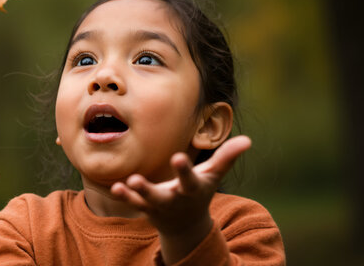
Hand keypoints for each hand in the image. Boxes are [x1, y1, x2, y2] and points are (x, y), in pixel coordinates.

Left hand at [110, 136, 250, 262]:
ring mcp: (158, 205)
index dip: (183, 170)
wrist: (187, 224)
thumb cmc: (200, 190)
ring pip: (145, 200)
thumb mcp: (213, 175)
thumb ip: (227, 157)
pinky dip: (125, 195)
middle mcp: (174, 199)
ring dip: (134, 193)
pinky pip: (134, 201)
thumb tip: (248, 140)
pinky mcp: (146, 207)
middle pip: (162, 195)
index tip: (177, 157)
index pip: (188, 179)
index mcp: (191, 189)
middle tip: (136, 180)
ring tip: (126, 183)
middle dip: (150, 190)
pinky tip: (115, 187)